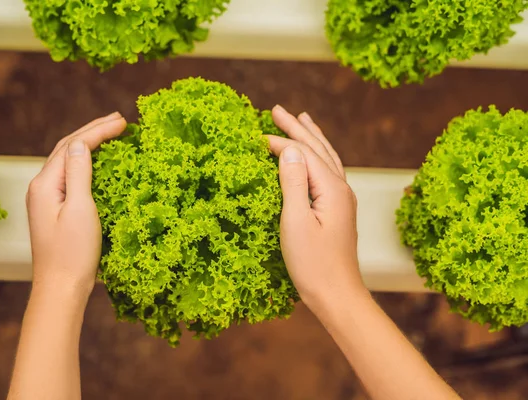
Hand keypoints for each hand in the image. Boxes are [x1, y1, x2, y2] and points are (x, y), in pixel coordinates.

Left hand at [26, 112, 126, 298]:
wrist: (60, 288)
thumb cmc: (73, 254)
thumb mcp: (80, 209)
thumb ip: (79, 173)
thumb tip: (80, 142)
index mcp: (45, 184)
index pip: (73, 145)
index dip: (98, 130)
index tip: (123, 122)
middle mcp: (41, 187)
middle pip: (67, 148)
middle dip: (93, 131)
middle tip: (120, 120)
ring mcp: (46, 199)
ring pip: (68, 160)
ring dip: (90, 144)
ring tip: (111, 132)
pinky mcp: (55, 210)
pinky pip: (71, 176)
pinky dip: (87, 162)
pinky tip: (98, 162)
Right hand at [266, 105, 363, 309]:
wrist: (337, 294)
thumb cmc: (313, 264)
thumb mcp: (295, 222)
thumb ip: (292, 183)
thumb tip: (288, 149)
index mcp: (331, 188)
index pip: (302, 154)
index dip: (279, 142)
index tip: (254, 137)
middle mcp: (341, 188)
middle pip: (317, 149)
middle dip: (297, 128)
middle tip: (277, 109)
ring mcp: (342, 199)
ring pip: (326, 157)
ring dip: (311, 137)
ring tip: (302, 119)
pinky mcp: (338, 209)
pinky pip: (328, 171)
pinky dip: (318, 156)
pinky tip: (315, 157)